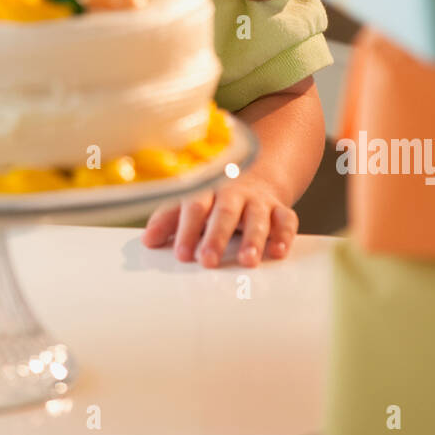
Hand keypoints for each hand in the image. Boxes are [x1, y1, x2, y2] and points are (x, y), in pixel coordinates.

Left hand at [142, 171, 299, 267]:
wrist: (257, 174)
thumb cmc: (216, 196)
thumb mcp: (192, 202)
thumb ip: (170, 220)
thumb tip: (148, 240)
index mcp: (207, 190)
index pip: (194, 206)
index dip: (187, 229)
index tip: (181, 254)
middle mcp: (233, 194)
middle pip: (224, 212)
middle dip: (216, 236)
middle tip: (207, 260)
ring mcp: (257, 201)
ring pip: (257, 217)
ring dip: (253, 239)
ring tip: (247, 261)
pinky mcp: (279, 209)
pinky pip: (286, 219)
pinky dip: (284, 235)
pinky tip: (278, 251)